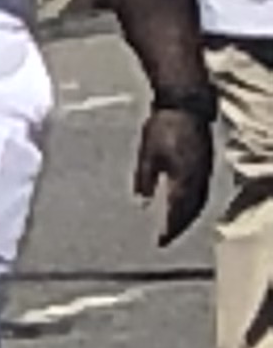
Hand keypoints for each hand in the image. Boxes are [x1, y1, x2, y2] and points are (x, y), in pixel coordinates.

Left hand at [141, 102, 215, 245]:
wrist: (184, 105)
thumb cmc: (163, 127)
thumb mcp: (147, 154)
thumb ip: (144, 180)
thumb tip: (142, 203)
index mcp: (184, 177)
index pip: (177, 210)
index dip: (169, 228)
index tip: (160, 241)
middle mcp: (198, 178)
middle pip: (191, 211)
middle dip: (179, 227)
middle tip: (167, 240)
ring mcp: (205, 171)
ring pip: (199, 203)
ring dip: (188, 218)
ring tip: (175, 229)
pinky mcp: (205, 164)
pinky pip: (202, 192)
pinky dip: (193, 205)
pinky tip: (185, 207)